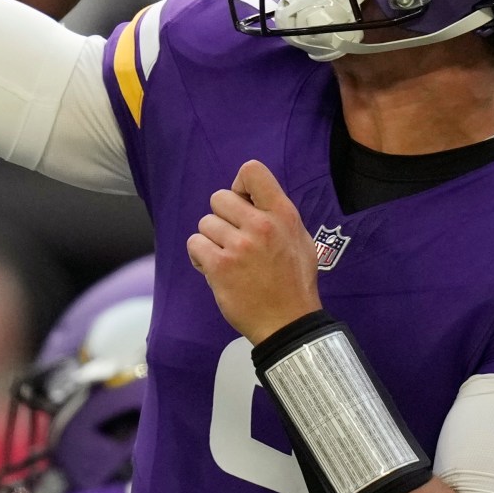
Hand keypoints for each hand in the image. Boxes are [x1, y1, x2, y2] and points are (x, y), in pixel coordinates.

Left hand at [186, 160, 322, 342]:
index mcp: (282, 214)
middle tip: (234, 238)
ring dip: (211, 240)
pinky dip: (200, 256)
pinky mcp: (219, 266)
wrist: (288, 321)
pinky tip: (215, 268)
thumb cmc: (294, 282)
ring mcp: (239, 246)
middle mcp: (260, 225)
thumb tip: (251, 197)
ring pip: (205, 223)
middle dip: (222, 217)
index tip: (243, 203)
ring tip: (227, 257)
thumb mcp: (299, 239)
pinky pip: (194, 244)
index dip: (240, 185)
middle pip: (218, 197)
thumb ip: (276, 215)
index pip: (251, 171)